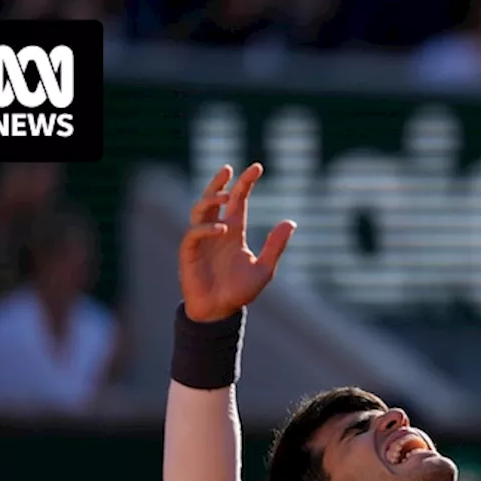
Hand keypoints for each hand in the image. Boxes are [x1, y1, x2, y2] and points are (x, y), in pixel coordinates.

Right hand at [180, 163, 295, 322]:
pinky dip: (205, 229)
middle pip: (214, 199)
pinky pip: (193, 234)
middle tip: (229, 168)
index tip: (257, 168)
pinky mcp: (189, 252)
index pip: (238, 201)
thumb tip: (290, 222)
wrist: (220, 312)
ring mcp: (201, 240)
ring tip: (224, 196)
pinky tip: (222, 230)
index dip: (245, 184)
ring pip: (199, 210)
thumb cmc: (240, 291)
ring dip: (209, 200)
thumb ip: (275, 246)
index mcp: (234, 231)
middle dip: (219, 182)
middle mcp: (216, 231)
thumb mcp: (264, 268)